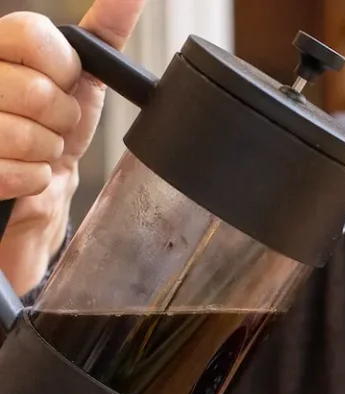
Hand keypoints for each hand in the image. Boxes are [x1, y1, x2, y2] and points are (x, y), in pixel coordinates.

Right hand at [0, 0, 146, 292]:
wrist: (41, 190)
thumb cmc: (57, 130)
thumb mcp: (83, 79)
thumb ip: (102, 36)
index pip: (29, 33)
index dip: (62, 67)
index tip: (66, 84)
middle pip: (35, 90)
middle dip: (62, 118)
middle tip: (55, 127)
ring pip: (29, 136)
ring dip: (49, 152)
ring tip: (40, 151)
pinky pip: (23, 175)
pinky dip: (37, 181)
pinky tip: (29, 177)